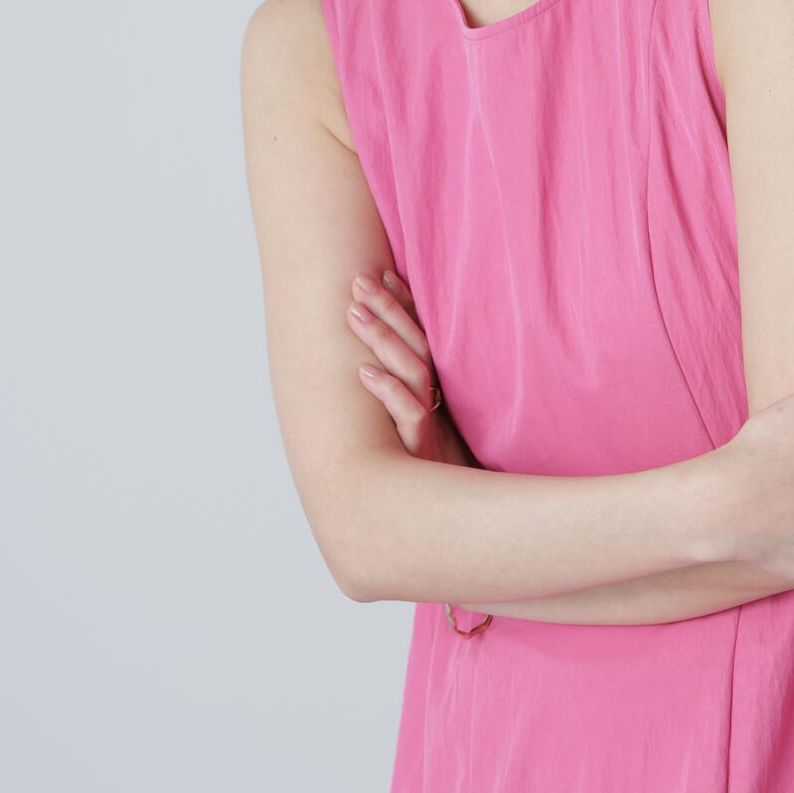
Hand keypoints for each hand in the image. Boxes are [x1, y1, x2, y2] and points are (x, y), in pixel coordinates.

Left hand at [345, 268, 480, 468]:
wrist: (439, 520)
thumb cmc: (424, 472)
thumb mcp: (414, 426)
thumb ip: (402, 392)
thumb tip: (364, 360)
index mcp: (436, 389)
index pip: (422, 335)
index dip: (405, 304)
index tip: (385, 272)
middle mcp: (437, 400)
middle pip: (418, 344)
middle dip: (390, 309)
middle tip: (360, 280)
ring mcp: (430, 423)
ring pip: (413, 371)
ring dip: (383, 339)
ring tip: (354, 311)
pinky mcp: (422, 450)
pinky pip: (410, 415)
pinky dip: (388, 392)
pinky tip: (363, 373)